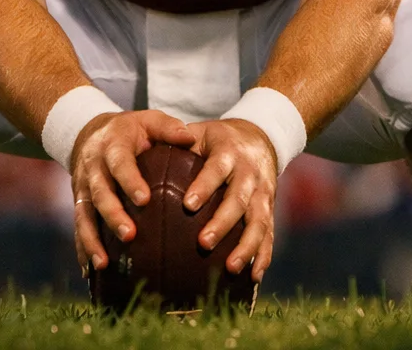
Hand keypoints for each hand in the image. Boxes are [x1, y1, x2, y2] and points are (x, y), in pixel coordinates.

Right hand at [70, 109, 193, 272]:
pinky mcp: (79, 203)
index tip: (144, 201)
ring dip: (92, 240)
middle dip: (113, 216)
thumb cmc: (130, 130)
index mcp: (112, 147)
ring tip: (104, 264)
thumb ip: (168, 128)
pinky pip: (78, 227)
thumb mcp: (148, 120)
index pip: (120, 164)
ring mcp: (82, 188)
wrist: (88, 133)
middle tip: (129, 235)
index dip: (130, 182)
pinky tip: (89, 272)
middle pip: (100, 194)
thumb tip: (191, 137)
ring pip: (84, 215)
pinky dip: (82, 249)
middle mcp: (93, 168)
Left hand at [182, 119, 278, 281]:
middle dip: (222, 223)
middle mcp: (249, 174)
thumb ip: (178, 143)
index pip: (216, 170)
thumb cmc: (219, 139)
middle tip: (203, 243)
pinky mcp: (270, 209)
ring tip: (231, 268)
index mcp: (229, 153)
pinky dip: (263, 256)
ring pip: (258, 222)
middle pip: (238, 200)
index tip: (187, 205)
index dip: (204, 186)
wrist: (262, 138)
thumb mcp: (201, 133)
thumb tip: (142, 157)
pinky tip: (254, 278)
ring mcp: (263, 193)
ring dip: (246, 246)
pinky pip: (269, 234)